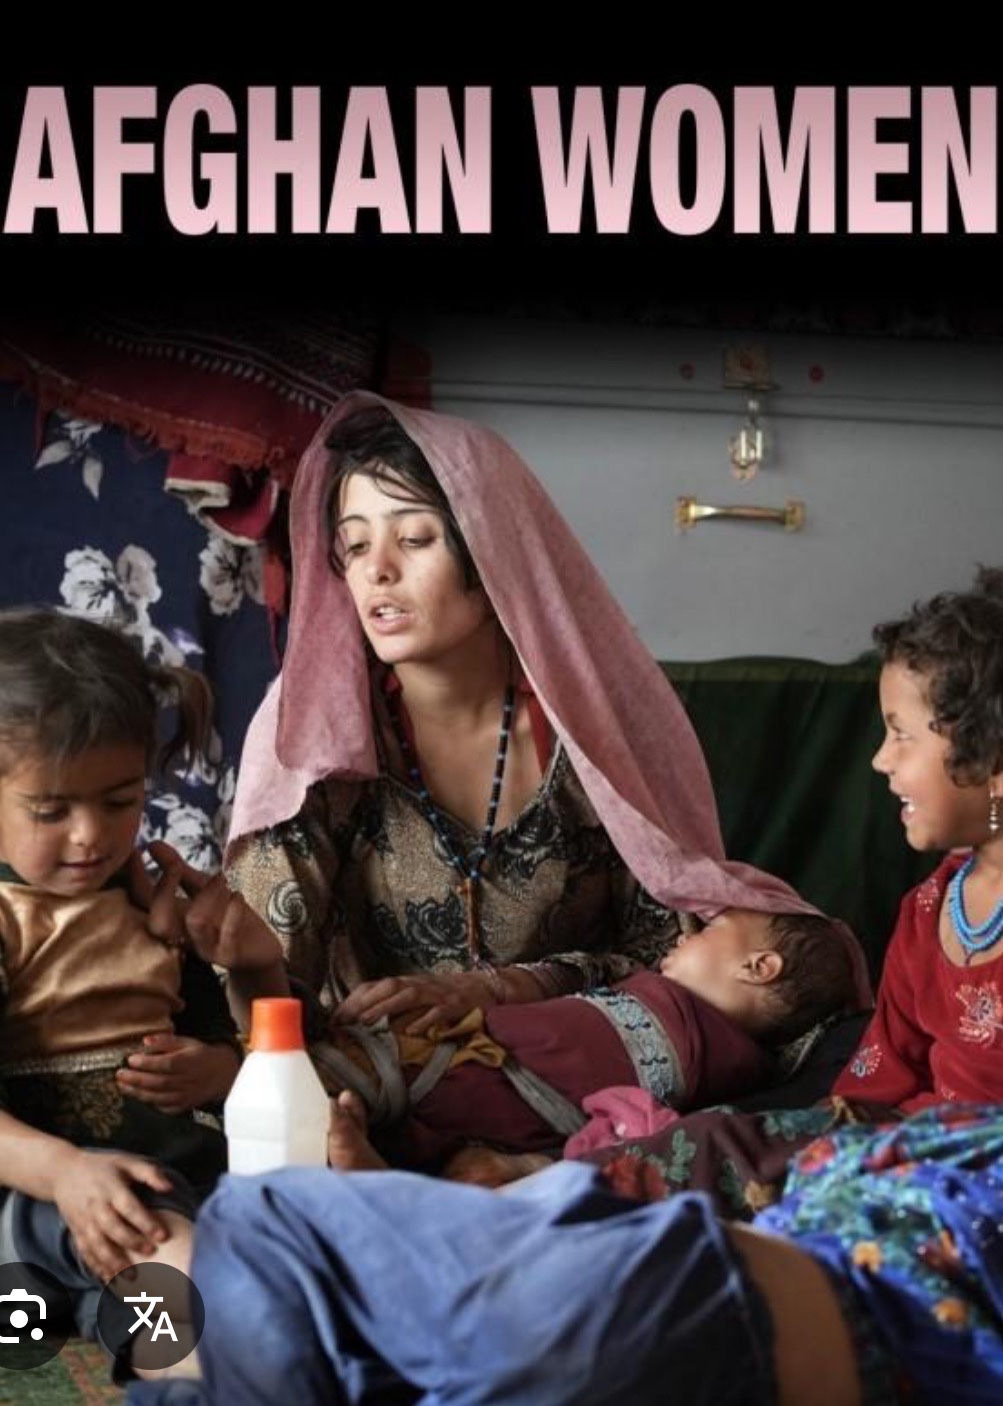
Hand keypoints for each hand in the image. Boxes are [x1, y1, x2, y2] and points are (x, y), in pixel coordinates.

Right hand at [51, 1148, 173, 1280]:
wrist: (64, 1172)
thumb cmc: (103, 1166)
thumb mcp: (127, 1162)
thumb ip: (150, 1173)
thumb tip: (170, 1188)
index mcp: (111, 1188)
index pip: (129, 1207)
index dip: (146, 1222)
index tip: (163, 1235)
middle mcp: (96, 1206)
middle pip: (113, 1228)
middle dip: (132, 1243)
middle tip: (151, 1253)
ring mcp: (84, 1221)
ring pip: (98, 1245)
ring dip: (113, 1262)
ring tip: (131, 1276)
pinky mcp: (77, 1232)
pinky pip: (86, 1253)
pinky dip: (97, 1268)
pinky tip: (109, 1280)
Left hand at [116, 1034, 240, 1113]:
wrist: (220, 1074)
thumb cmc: (200, 1055)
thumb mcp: (187, 1042)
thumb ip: (166, 1041)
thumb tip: (145, 1040)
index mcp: (188, 1062)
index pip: (165, 1064)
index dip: (147, 1063)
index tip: (130, 1059)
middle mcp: (186, 1080)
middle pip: (158, 1082)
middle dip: (136, 1079)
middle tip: (120, 1074)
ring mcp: (185, 1096)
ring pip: (158, 1096)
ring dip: (138, 1092)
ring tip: (123, 1085)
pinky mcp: (183, 1106)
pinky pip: (163, 1107)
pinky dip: (149, 1102)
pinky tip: (138, 1095)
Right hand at [145, 841, 283, 971]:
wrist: (259, 952)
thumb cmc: (226, 918)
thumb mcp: (201, 890)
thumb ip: (177, 870)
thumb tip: (151, 843)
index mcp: (173, 919)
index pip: (143, 902)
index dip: (135, 878)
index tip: (135, 850)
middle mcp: (183, 936)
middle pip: (157, 923)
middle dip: (162, 892)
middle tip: (176, 867)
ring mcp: (206, 948)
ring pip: (195, 922)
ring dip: (207, 894)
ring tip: (221, 878)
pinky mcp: (229, 955)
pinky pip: (227, 935)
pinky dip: (233, 911)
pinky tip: (238, 896)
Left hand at [334, 970, 498, 1035]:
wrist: (485, 986)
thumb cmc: (445, 995)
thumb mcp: (417, 997)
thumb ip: (394, 1005)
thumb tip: (360, 1022)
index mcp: (406, 983)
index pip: (374, 986)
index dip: (353, 1000)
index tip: (333, 1018)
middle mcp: (419, 984)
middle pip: (387, 986)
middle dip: (363, 1002)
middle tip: (342, 1021)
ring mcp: (437, 994)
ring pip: (409, 995)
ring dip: (386, 1007)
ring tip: (367, 1021)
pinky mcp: (456, 1005)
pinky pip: (439, 1011)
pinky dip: (425, 1020)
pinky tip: (413, 1031)